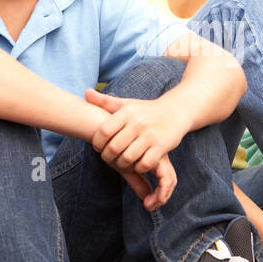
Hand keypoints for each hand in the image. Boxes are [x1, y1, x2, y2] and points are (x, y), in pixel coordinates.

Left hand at [86, 89, 178, 209]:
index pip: (104, 131)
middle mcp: (138, 123)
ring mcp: (150, 135)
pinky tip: (137, 164)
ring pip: (127, 158)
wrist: (176, 111)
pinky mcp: (162, 146)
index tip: (99, 147)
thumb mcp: (127, 104)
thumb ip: (105, 101)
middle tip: (108, 158)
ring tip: (121, 162)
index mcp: (127, 112)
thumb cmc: (146, 110)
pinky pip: (144, 164)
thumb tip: (86, 93)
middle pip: (114, 148)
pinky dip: (138, 168)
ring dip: (122, 164)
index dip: (97, 142)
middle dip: (107, 156)